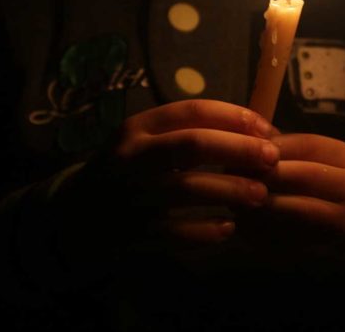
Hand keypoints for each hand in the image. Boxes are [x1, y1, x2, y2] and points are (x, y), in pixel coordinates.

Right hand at [55, 100, 278, 269]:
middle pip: (192, 145)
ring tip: (261, 195)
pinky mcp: (132, 233)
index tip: (266, 128)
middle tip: (272, 158)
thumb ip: (189, 133)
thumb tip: (255, 129)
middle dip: (239, 150)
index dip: (235, 117)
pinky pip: (176, 233)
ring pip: (187, 189)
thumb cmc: (128, 172)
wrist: (72, 217)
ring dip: (230, 190)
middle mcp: (132, 157)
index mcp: (138, 128)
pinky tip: (229, 229)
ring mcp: (131, 196)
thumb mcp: (147, 141)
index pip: (192, 111)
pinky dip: (206, 231)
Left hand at [236, 133, 344, 273]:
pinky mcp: (334, 246)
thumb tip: (246, 131)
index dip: (271, 148)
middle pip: (302, 175)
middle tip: (231, 178)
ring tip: (234, 202)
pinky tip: (247, 225)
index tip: (240, 151)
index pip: (306, 144)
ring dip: (261, 205)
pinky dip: (265, 230)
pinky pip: (292, 236)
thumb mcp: (311, 162)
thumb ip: (283, 148)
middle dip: (263, 175)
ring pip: (296, 208)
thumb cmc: (320, 189)